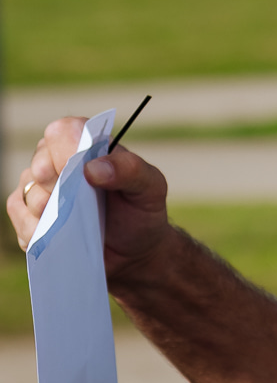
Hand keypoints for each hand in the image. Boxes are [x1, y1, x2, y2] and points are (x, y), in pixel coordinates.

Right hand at [7, 118, 171, 283]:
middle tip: (77, 203)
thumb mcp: (150, 188)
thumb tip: (93, 168)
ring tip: (72, 224)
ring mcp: (41, 187)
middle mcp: (59, 160)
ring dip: (48, 211)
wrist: (133, 251)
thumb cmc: (141, 212)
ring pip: (28, 191)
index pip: (64, 131)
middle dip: (57, 185)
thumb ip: (130, 170)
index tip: (83, 173)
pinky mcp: (30, 214)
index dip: (67, 150)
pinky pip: (18, 216)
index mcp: (88, 144)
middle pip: (40, 161)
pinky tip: (55, 238)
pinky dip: (34, 229)